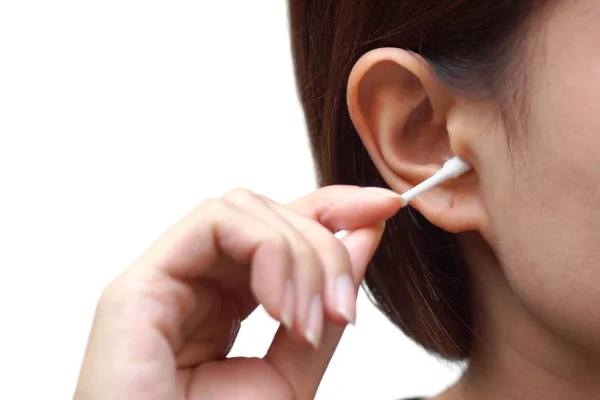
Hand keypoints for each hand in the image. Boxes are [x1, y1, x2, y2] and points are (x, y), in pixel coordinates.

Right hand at [75, 185, 403, 399]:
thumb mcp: (293, 375)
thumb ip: (325, 307)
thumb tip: (362, 238)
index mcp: (221, 301)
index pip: (278, 230)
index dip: (333, 209)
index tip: (383, 208)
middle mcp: (192, 282)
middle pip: (268, 216)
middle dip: (324, 247)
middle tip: (344, 308)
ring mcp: (164, 278)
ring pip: (245, 209)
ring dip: (298, 256)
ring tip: (307, 324)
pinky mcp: (140, 283)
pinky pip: (215, 222)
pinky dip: (266, 252)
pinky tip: (279, 309)